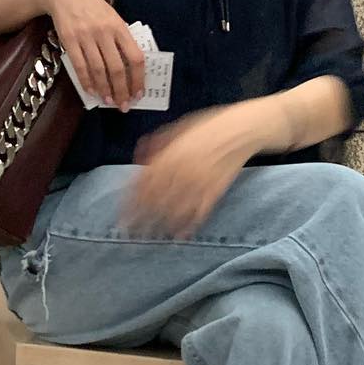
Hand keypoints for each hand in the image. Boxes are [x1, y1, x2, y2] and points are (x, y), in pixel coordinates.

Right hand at [35, 0, 144, 108]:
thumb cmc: (91, 6)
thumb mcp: (112, 16)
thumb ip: (121, 37)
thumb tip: (129, 66)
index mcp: (119, 27)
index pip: (135, 57)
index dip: (138, 79)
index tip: (138, 93)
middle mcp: (104, 32)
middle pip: (117, 68)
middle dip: (121, 91)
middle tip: (123, 105)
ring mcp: (86, 37)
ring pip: (98, 70)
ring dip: (104, 89)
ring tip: (108, 100)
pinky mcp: (70, 40)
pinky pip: (80, 66)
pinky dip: (87, 81)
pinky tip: (91, 91)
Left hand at [122, 106, 261, 238]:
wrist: (240, 129)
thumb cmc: (208, 125)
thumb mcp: (177, 127)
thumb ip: (157, 144)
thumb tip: (140, 159)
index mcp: (169, 156)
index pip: (143, 184)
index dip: (131, 202)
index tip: (123, 215)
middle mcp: (180, 172)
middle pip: (155, 201)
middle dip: (140, 219)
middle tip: (130, 233)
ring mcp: (198, 184)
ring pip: (175, 210)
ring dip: (161, 226)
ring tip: (150, 238)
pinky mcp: (215, 192)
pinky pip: (199, 214)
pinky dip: (189, 226)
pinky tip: (180, 236)